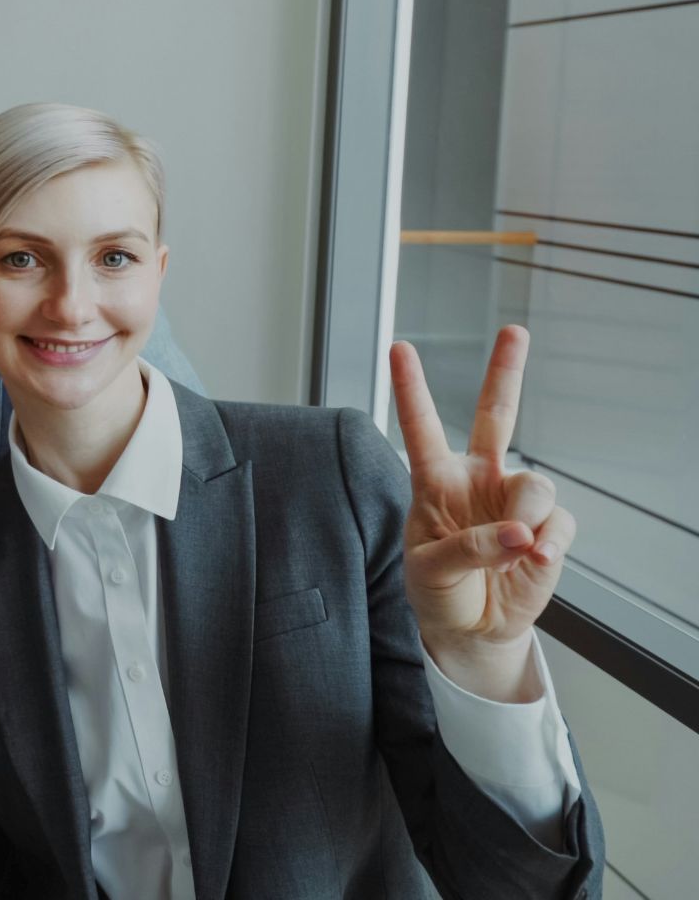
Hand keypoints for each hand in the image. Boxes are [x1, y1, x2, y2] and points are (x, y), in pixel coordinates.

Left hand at [391, 326, 575, 700]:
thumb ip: (468, 548)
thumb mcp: (430, 571)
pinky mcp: (549, 529)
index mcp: (435, 481)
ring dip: (524, 520)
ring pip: (534, 485)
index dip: (411, 389)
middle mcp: (478, 480)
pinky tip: (536, 562)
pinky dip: (549, 545)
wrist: (470, 628)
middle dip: (506, 372)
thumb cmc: (437, 590)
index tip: (398, 347)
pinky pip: (559, 524)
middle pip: (498, 416)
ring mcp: (515, 501)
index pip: (421, 428)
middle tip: (515, 331)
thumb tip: (520, 534)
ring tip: (513, 552)